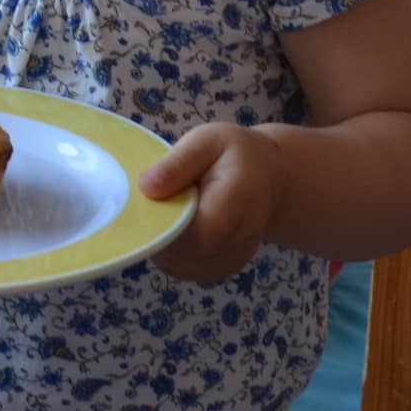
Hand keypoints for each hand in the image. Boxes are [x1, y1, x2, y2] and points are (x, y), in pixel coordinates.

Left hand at [137, 123, 281, 283]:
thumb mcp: (205, 141)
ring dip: (163, 244)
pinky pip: (186, 269)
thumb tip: (145, 188)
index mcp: (239, 200)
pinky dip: (172, 253)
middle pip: (187, 253)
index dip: (165, 227)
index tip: (148, 205)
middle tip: (153, 204)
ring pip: (182, 265)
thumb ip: (177, 163)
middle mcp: (242, 238)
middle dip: (159, 233)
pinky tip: (175, 227)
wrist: (264, 176)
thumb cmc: (233, 153)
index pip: (198, 234)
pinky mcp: (222, 268)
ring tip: (168, 212)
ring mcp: (233, 258)